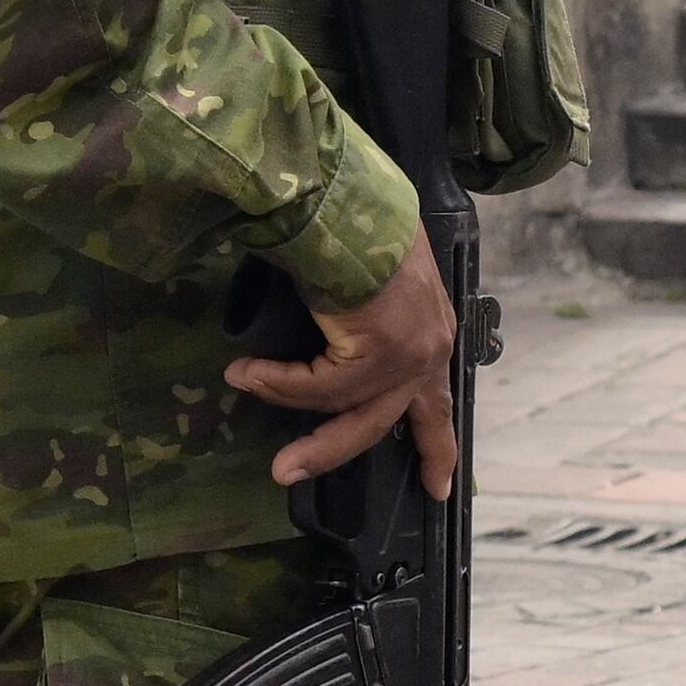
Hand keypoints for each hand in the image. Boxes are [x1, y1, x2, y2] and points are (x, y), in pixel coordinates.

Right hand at [223, 233, 465, 493]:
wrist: (346, 200)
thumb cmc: (354, 225)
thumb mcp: (369, 281)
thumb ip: (364, 321)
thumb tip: (328, 344)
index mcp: (433, 329)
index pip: (436, 399)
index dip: (438, 445)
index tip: (438, 484)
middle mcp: (430, 347)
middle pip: (383, 420)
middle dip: (334, 450)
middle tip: (292, 474)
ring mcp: (408, 353)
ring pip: (346, 408)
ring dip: (292, 412)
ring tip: (248, 391)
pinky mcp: (379, 354)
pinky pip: (320, 387)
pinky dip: (279, 382)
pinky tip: (247, 370)